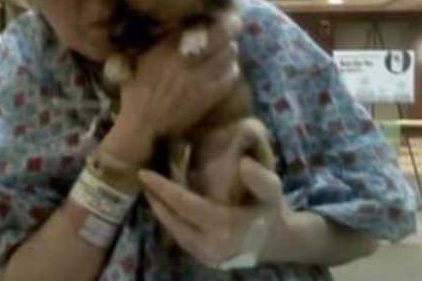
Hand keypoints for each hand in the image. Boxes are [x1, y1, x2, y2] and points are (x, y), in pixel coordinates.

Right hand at [110, 13, 242, 163]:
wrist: (143, 124)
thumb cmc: (137, 90)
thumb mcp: (140, 58)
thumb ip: (158, 41)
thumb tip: (175, 24)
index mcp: (167, 46)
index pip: (199, 22)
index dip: (214, 16)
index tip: (218, 14)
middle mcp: (186, 58)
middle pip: (222, 34)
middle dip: (230, 27)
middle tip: (232, 26)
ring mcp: (200, 77)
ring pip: (229, 53)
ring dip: (229, 49)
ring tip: (225, 50)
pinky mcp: (209, 95)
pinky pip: (230, 75)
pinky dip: (231, 69)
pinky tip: (225, 70)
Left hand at [138, 156, 291, 268]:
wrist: (279, 242)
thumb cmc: (270, 211)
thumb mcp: (272, 191)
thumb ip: (260, 178)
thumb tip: (243, 163)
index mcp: (224, 228)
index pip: (184, 205)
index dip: (163, 189)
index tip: (144, 173)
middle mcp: (211, 246)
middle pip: (173, 221)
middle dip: (155, 200)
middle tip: (142, 179)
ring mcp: (206, 257)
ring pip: (174, 232)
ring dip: (160, 211)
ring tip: (150, 191)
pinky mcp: (205, 259)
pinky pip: (181, 238)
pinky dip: (170, 221)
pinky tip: (165, 206)